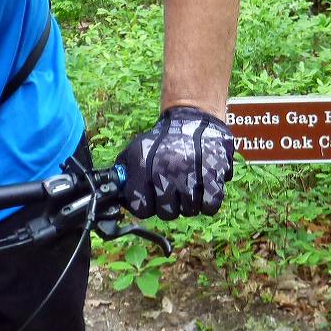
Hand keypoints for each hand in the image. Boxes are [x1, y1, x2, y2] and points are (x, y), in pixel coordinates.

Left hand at [115, 106, 234, 219]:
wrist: (193, 117)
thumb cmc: (163, 140)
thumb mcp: (136, 150)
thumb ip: (123, 175)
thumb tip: (116, 195)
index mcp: (143, 167)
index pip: (141, 208)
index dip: (147, 206)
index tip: (151, 198)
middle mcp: (165, 172)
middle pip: (167, 213)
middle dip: (169, 205)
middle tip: (173, 190)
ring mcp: (190, 175)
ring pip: (189, 210)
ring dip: (189, 202)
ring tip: (189, 184)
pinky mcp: (214, 175)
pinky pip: (210, 205)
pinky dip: (208, 201)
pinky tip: (204, 188)